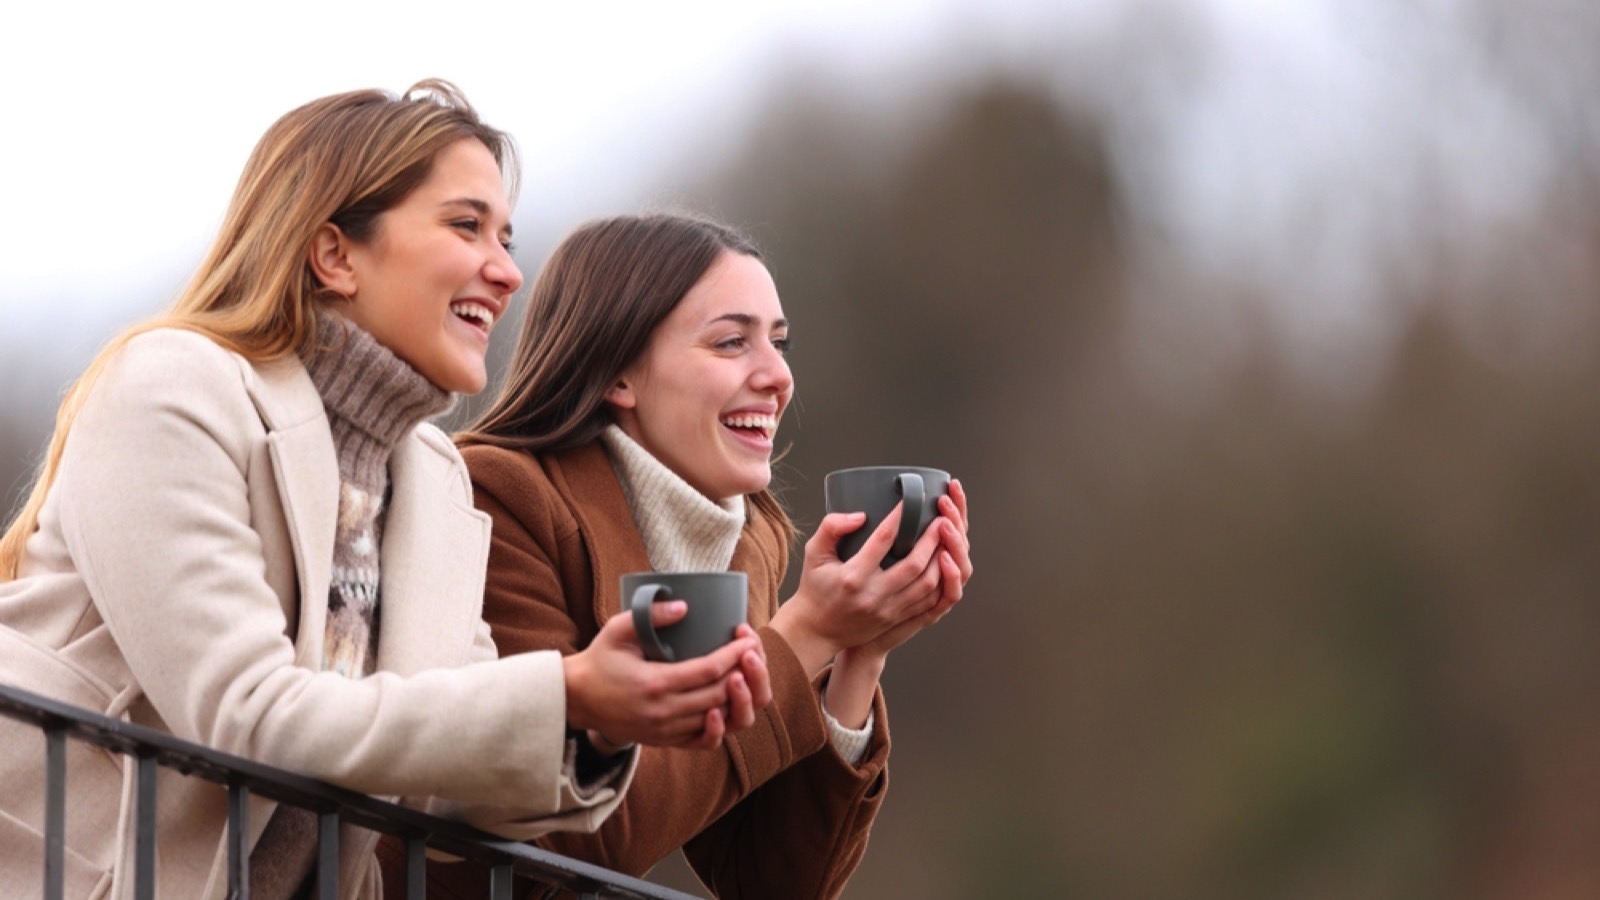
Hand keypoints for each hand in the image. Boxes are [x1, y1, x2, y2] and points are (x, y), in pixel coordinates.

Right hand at [563, 601, 759, 749]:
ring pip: (715, 718)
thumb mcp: (618, 630)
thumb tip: (684, 606)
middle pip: (718, 694)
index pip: (709, 670)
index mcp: (654, 682)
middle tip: (752, 653)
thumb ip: (651, 616)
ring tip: (744, 675)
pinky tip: (725, 707)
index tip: (747, 638)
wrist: (576, 698)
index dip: (734, 654)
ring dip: (735, 698)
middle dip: (742, 672)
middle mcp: (663, 711)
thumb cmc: (599, 660)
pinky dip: (720, 726)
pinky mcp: (663, 741)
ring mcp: (664, 730)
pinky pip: (702, 740)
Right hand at [770, 501, 947, 675]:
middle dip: (932, 540)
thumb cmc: (814, 588)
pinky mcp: (895, 619)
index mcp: (852, 576)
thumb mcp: (813, 554)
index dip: (899, 518)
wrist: (816, 631)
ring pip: (926, 585)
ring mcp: (887, 610)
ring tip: (946, 540)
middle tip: (941, 519)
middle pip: (914, 565)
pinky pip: (927, 601)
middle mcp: (873, 595)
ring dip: (940, 560)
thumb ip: (831, 528)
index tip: (910, 501)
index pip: (882, 540)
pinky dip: (939, 582)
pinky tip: (943, 565)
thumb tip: (861, 516)